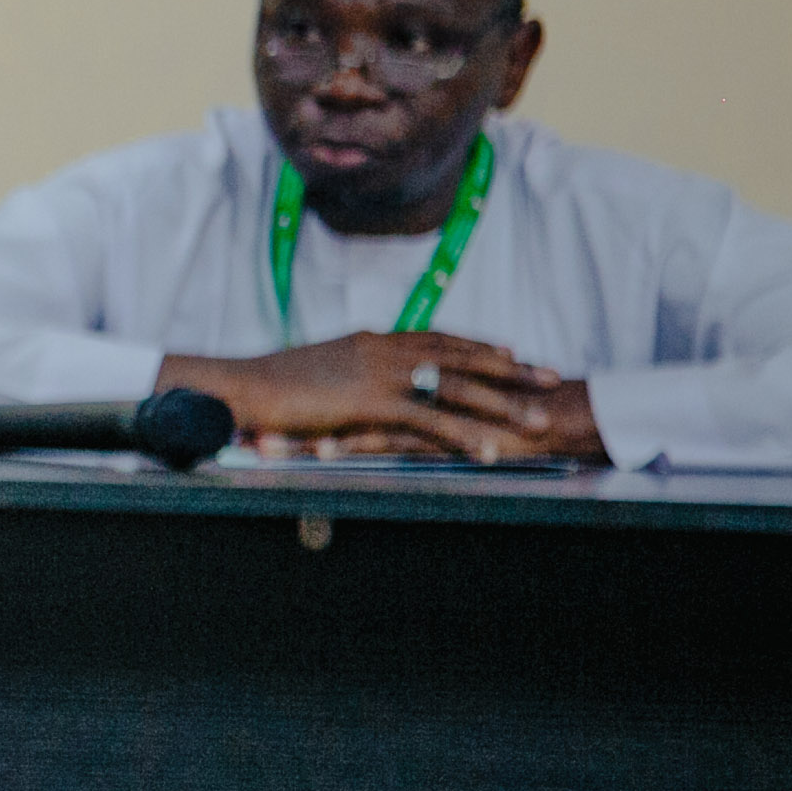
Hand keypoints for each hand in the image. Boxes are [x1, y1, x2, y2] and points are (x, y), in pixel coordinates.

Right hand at [158, 331, 610, 462]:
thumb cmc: (269, 385)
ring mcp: (380, 374)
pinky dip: (464, 436)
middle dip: (511, 369)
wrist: (240, 386)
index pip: (438, 338)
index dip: (478, 347)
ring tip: (538, 422)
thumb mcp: (318, 369)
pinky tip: (490, 452)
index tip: (514, 354)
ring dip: (501, 405)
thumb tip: (363, 381)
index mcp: (372, 339)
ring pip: (456, 387)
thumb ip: (350, 371)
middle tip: (552, 377)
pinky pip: (430, 421)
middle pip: (460, 356)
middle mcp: (384, 349)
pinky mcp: (372, 403)